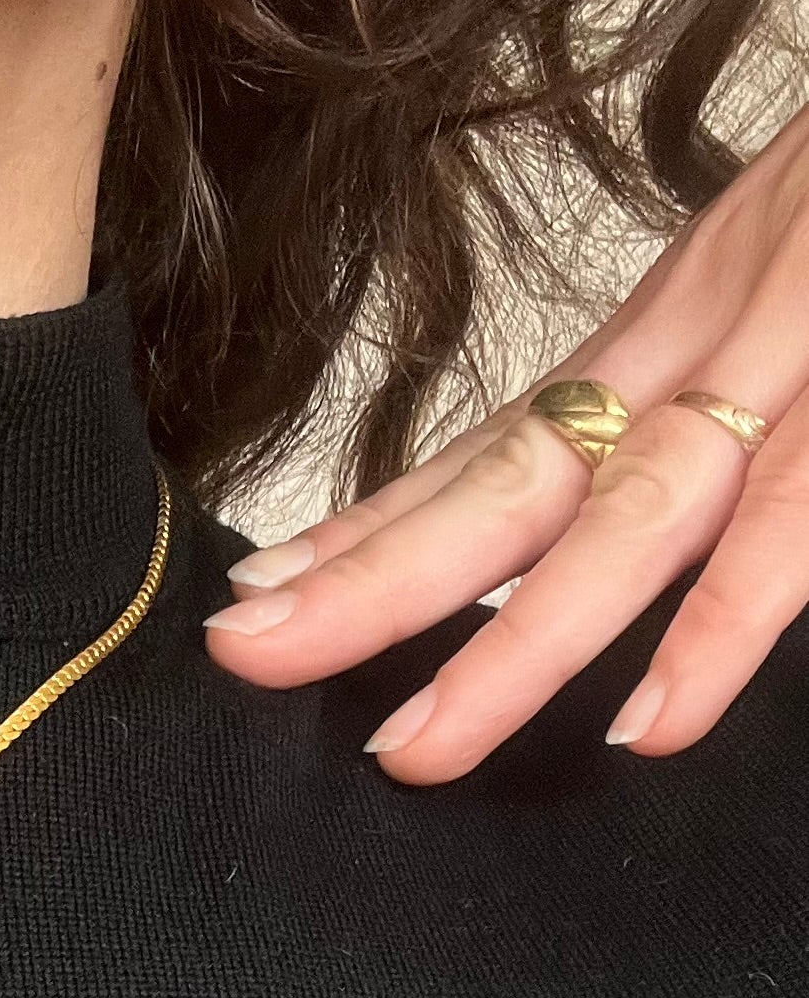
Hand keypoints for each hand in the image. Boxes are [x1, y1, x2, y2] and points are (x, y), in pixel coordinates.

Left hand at [199, 99, 808, 783]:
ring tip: (417, 743)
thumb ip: (708, 374)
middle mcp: (724, 336)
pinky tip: (649, 721)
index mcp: (696, 317)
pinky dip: (728, 622)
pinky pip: (802, 520)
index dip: (382, 522)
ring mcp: (808, 363)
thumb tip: (607, 477)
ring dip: (517, 642)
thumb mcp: (787, 254)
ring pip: (636, 519)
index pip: (509, 440)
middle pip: (522, 482)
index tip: (267, 585)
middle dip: (379, 584)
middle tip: (246, 656)